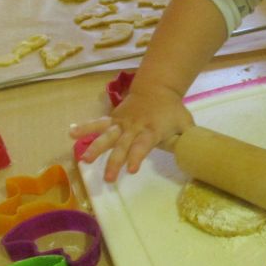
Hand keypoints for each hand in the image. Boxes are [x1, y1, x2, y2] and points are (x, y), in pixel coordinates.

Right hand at [69, 85, 193, 181]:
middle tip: (109, 178)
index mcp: (152, 130)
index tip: (131, 170)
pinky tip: (70, 133)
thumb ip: (188, 138)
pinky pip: (98, 123)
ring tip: (84, 159)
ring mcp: (122, 122)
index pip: (143, 145)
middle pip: (123, 145)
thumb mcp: (185, 122)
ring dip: (95, 147)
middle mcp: (134, 127)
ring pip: (107, 135)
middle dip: (115, 161)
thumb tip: (196, 154)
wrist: (157, 87)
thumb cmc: (172, 110)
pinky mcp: (114, 118)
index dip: (137, 156)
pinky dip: (84, 127)